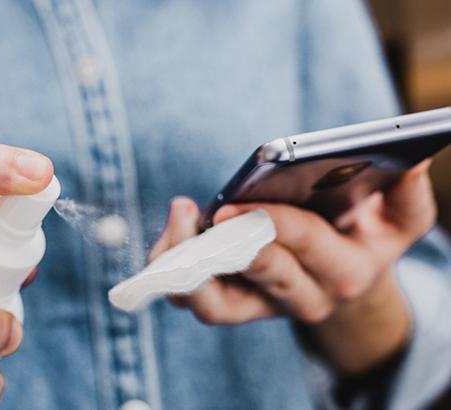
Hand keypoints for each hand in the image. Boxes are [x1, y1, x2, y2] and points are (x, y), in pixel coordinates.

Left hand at [152, 161, 435, 373]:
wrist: (341, 278)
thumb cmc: (366, 236)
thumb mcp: (400, 219)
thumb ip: (408, 195)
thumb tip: (410, 163)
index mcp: (344, 273)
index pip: (305, 247)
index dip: (271, 225)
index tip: (235, 206)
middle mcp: (302, 298)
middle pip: (257, 278)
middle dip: (229, 246)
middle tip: (204, 213)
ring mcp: (261, 306)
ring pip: (213, 303)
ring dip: (186, 265)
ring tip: (179, 217)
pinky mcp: (230, 303)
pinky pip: (191, 296)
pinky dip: (170, 267)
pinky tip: (173, 227)